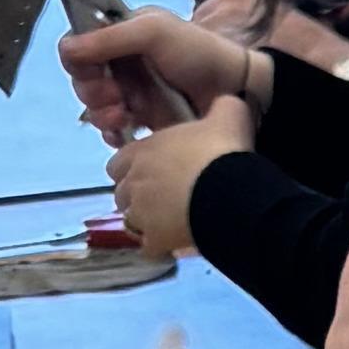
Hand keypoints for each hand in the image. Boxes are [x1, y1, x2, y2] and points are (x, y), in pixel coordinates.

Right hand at [64, 5, 257, 145]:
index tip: (95, 73)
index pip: (81, 50)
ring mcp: (134, 94)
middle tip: (115, 98)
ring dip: (103, 113)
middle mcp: (124, 64)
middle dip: (94, 92)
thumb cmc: (198, 53)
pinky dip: (113, 133)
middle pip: (84, 81)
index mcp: (123, 36)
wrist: (238, 90)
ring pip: (96, 108)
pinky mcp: (144, 121)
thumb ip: (109, 38)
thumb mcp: (153, 33)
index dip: (81, 64)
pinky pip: (114, 131)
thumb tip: (65, 49)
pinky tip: (124, 133)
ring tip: (125, 115)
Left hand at [109, 97, 251, 256]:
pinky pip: (147, 247)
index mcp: (143, 151)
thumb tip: (228, 100)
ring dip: (145, 222)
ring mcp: (142, 214)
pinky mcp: (155, 239)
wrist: (230, 193)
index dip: (133, 168)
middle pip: (121, 193)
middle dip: (136, 196)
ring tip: (168, 223)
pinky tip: (174, 244)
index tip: (153, 171)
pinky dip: (157, 246)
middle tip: (162, 198)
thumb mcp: (228, 114)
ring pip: (130, 221)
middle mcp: (135, 182)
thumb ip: (222, 106)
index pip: (118, 162)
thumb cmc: (223, 151)